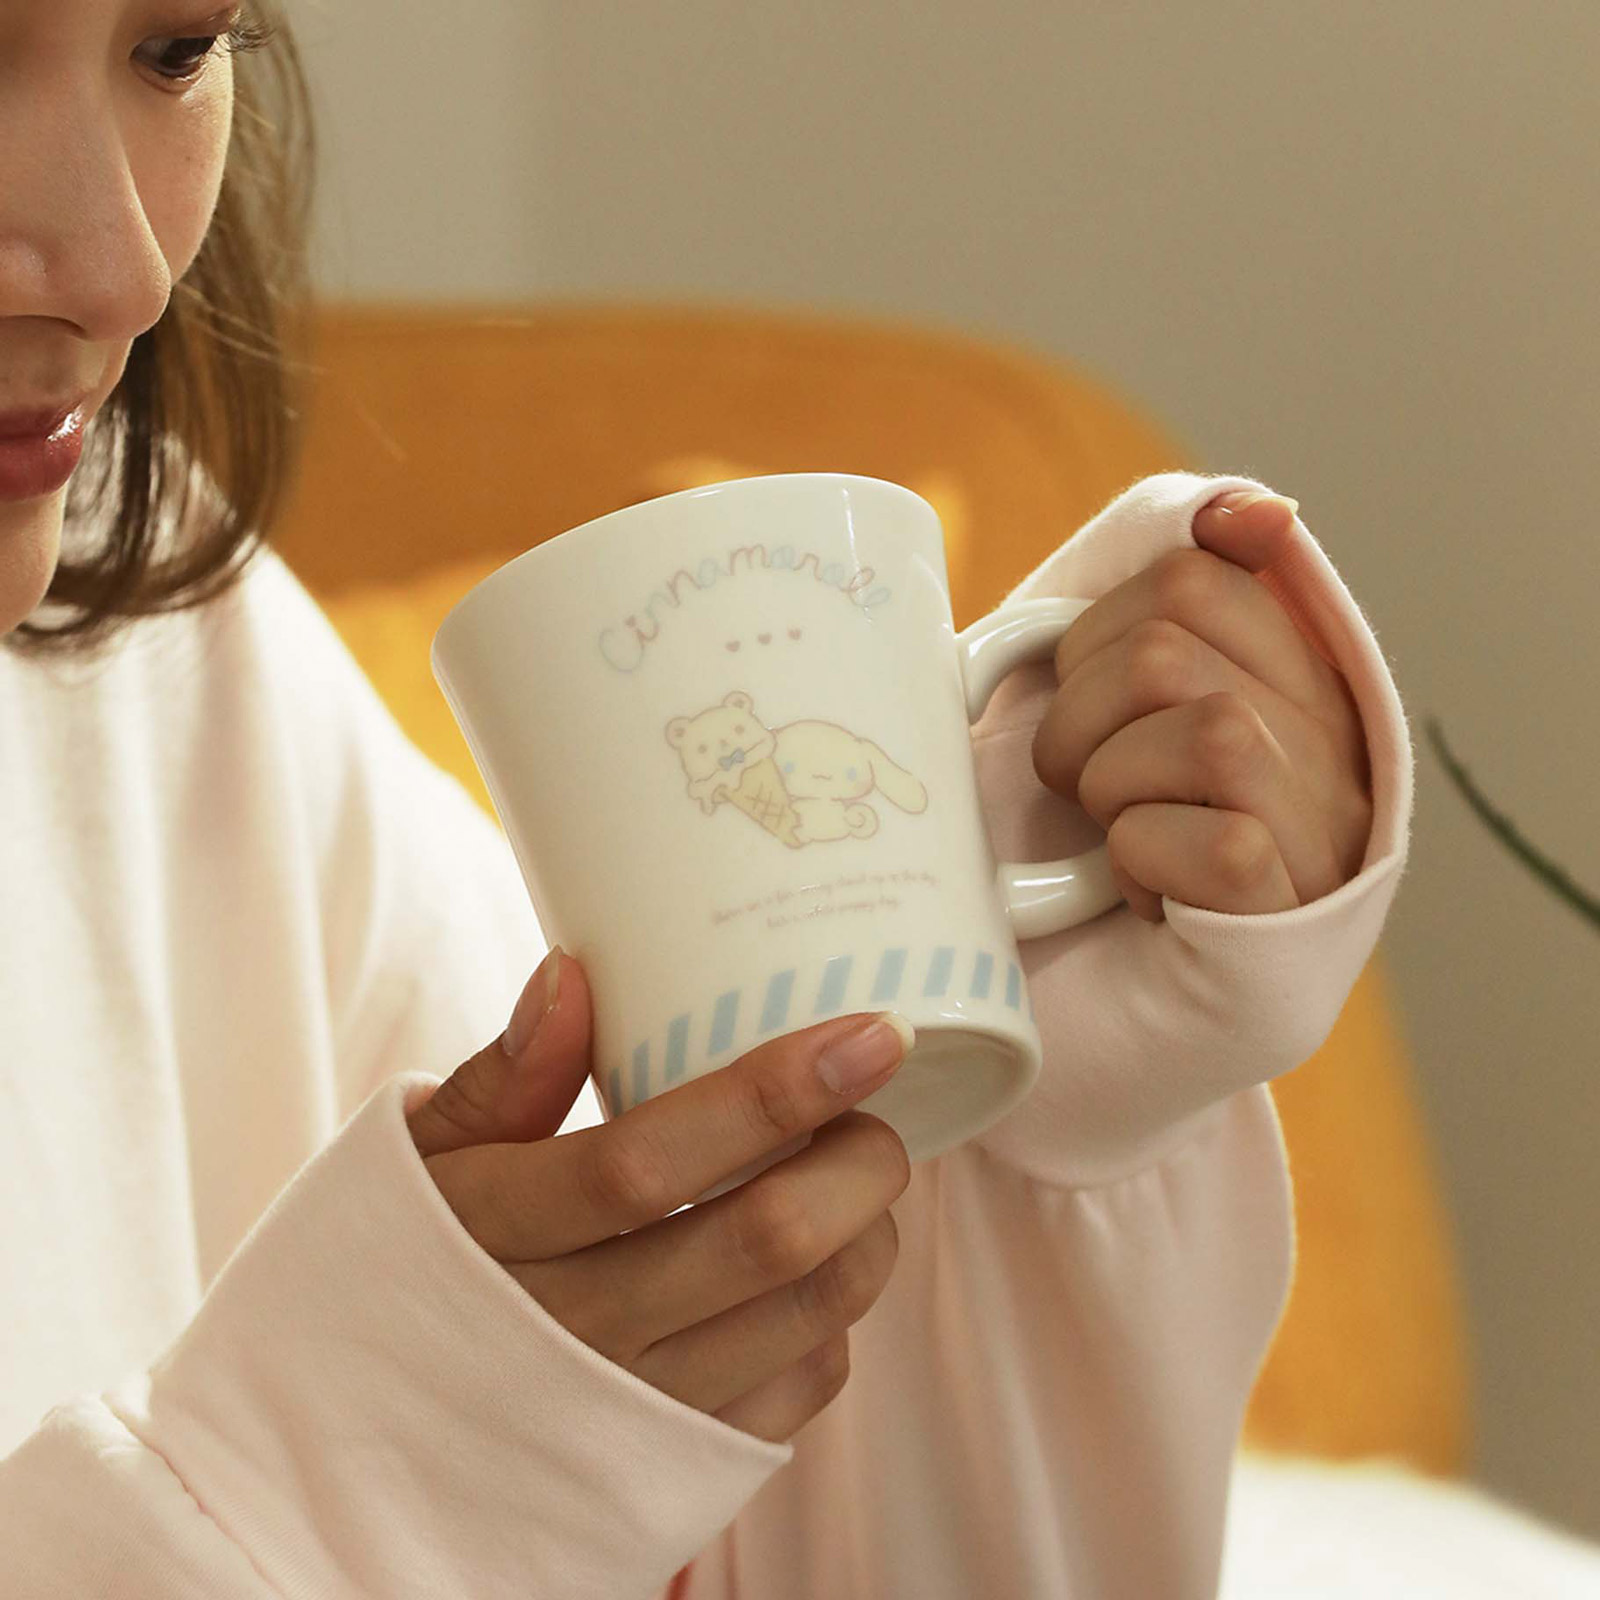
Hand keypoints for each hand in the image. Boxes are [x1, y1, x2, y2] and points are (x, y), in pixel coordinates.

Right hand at [405, 948, 912, 1444]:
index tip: (867, 1033)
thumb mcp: (422, 1162)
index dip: (772, 1092)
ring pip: (807, 1316)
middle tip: (873, 1105)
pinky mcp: (680, 1468)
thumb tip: (575, 969)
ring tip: (853, 1173)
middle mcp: (571, 1339)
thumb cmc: (406, 1263)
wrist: (365, 1440)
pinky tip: (815, 1264)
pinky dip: (836, 1313)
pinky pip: (802, 1387)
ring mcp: (632, 1415)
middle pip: (761, 1243)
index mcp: (496, 1239)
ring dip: (866, 1230)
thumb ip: (504, 1074)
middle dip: (856, 1158)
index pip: (648, 1163)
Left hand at [1031, 490, 1374, 920]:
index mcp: (1285, 676)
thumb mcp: (1095, 703)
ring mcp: (1327, 832)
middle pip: (1176, 643)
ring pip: (1209, 727)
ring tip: (1110, 833)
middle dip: (1078, 713)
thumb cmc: (1073, 843)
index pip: (1194, 575)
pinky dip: (1141, 862)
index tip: (1084, 701)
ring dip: (1107, 785)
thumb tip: (1256, 512)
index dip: (1097, 631)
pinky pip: (1218, 842)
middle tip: (1079, 782)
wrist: (1066, 999)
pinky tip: (1142, 894)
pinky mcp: (1297, 920)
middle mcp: (1331, 742)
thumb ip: (1156, 600)